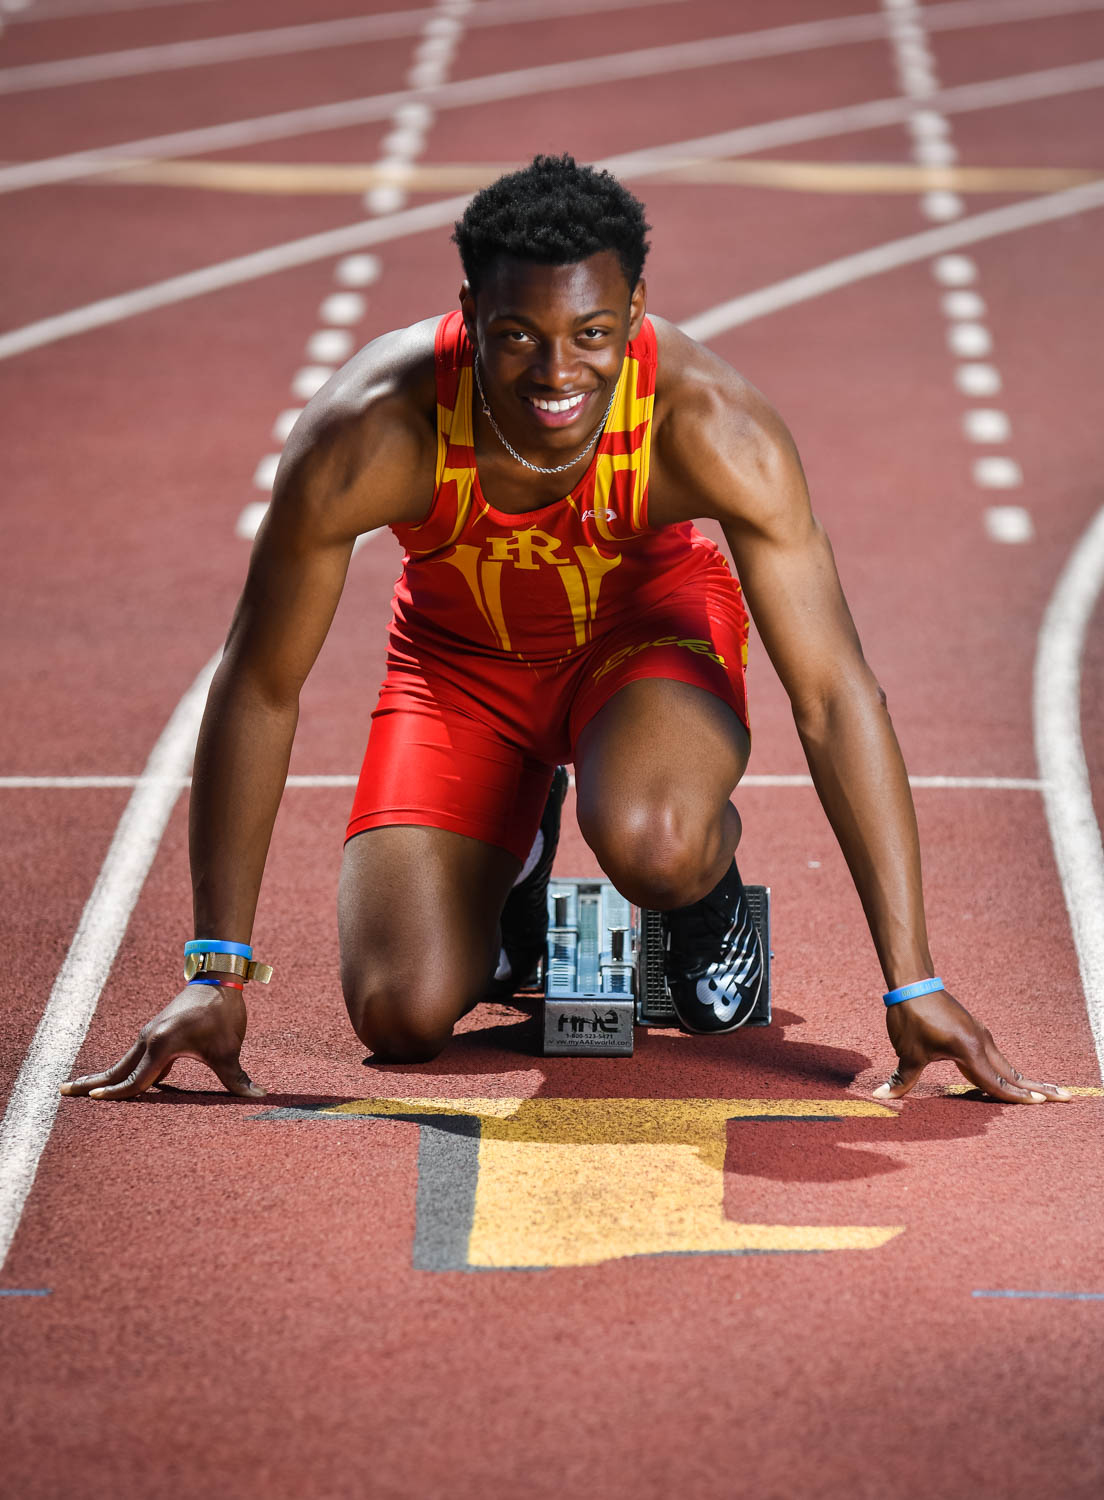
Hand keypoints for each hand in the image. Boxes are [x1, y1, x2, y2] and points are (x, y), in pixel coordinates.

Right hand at [60, 984, 265, 1100]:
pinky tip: (113, 1081)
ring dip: (101, 1076)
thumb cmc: (223, 1014)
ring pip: (122, 1062)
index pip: (137, 1079)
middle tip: (62, 1092)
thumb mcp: (229, 1049)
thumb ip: (237, 1078)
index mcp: (163, 1045)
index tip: (95, 1101)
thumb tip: (259, 1097)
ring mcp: (149, 1035)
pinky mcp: (155, 1034)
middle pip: (117, 1069)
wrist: (218, 979)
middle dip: (92, 1083)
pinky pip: (133, 1058)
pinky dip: (119, 1070)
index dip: (118, 1094)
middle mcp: (149, 1039)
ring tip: (77, 1088)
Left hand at [873, 988, 1070, 1102]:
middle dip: (1039, 1088)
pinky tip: (1012, 1079)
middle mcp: (982, 1043)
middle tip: (1067, 1099)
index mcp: (970, 1050)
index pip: (995, 1083)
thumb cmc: (911, 1018)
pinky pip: (996, 1057)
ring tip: (1049, 1093)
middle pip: (1013, 1073)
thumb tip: (882, 1097)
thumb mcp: (907, 1052)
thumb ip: (902, 1079)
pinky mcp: (974, 1032)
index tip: (1040, 1105)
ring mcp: (980, 1036)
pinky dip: (1008, 1071)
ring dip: (1025, 1080)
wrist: (912, 984)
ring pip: (1006, 1065)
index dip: (1016, 1098)